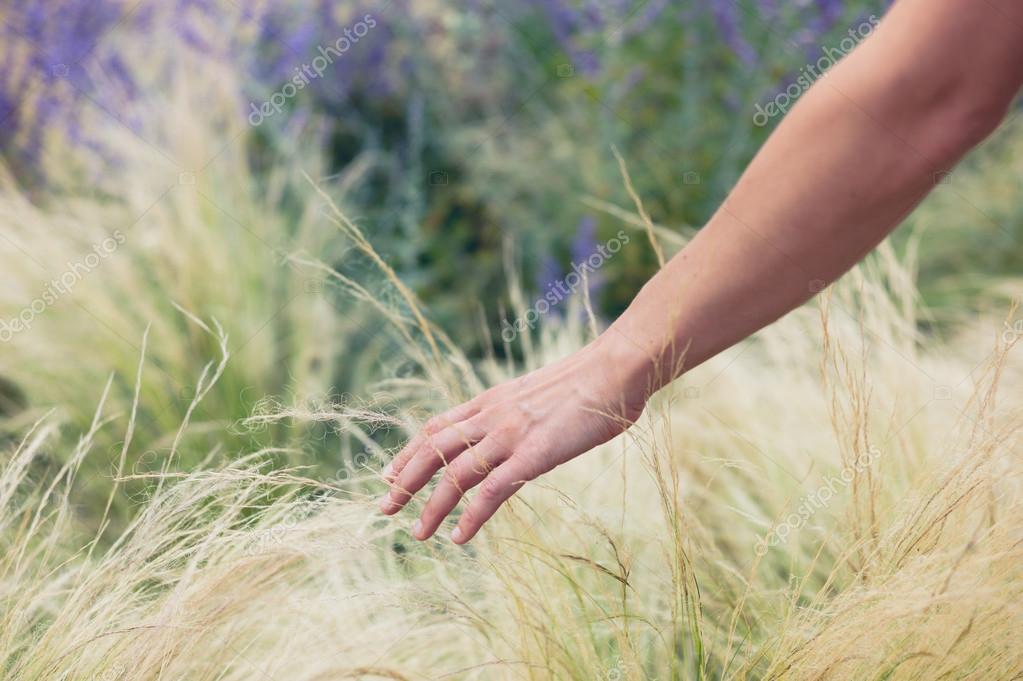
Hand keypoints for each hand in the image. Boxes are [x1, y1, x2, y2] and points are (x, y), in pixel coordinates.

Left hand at [379, 335, 649, 543]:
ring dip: (432, 506)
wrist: (617, 367)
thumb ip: (523, 412)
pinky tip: (460, 537)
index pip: (438, 426)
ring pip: (457, 473)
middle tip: (385, 506)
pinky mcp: (535, 454)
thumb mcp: (543, 393)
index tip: (389, 472)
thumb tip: (524, 427)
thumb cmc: (592, 379)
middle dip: (405, 479)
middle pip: (434, 449)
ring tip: (417, 534)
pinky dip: (472, 516)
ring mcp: (512, 434)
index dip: (410, 451)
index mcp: (493, 399)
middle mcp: (493, 415)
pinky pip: (493, 490)